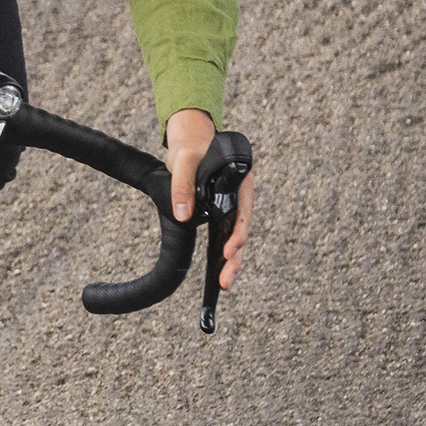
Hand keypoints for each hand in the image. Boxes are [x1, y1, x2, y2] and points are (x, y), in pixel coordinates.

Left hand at [166, 109, 253, 291]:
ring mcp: (229, 207)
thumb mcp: (184, 161)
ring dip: (229, 260)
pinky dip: (219, 253)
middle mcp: (238, 198)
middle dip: (234, 258)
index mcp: (240, 183)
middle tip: (225, 281)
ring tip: (223, 282)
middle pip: (240, 231)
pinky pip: (221, 235)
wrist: (190, 142)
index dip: (238, 233)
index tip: (228, 249)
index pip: (243, 213)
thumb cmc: (192, 146)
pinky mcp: (217, 213)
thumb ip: (182, 186)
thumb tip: (183, 215)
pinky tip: (217, 269)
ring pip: (232, 237)